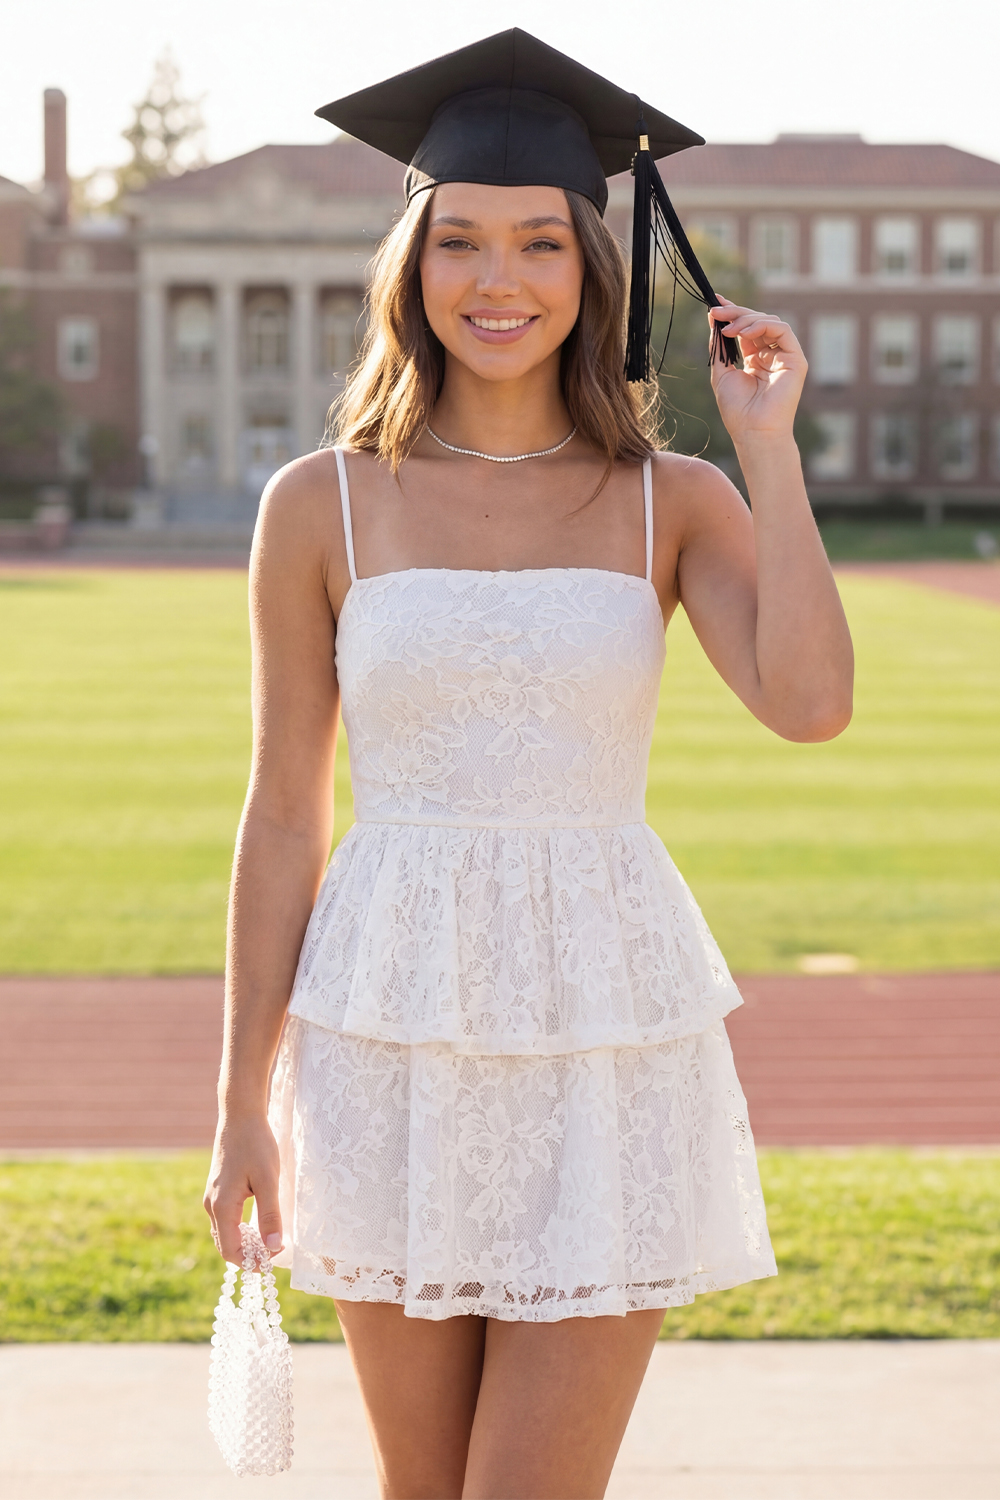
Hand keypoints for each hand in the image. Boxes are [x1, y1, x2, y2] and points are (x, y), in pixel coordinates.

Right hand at [203, 1113, 283, 1265]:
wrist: (240, 1116)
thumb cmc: (256, 1144)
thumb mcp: (268, 1180)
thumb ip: (269, 1215)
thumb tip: (273, 1247)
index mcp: (222, 1207)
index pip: (230, 1251)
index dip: (251, 1261)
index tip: (275, 1257)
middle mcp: (212, 1206)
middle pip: (226, 1245)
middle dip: (248, 1254)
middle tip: (275, 1249)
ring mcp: (213, 1197)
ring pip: (225, 1232)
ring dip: (245, 1242)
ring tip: (270, 1237)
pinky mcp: (218, 1189)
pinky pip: (226, 1219)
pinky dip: (240, 1229)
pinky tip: (259, 1222)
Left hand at [708, 298, 806, 444]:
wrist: (753, 431)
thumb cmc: (737, 410)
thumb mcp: (721, 373)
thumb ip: (719, 347)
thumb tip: (713, 319)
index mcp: (756, 359)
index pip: (746, 328)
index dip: (732, 314)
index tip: (715, 303)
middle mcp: (772, 355)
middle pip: (757, 322)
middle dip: (735, 313)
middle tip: (716, 312)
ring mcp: (785, 357)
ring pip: (770, 322)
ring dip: (746, 319)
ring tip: (728, 328)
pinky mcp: (796, 360)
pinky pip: (783, 330)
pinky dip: (762, 325)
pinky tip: (744, 333)